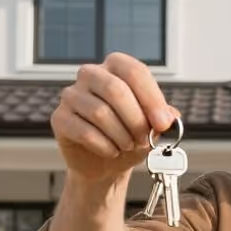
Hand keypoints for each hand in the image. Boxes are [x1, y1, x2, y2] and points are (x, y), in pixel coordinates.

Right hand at [51, 52, 179, 182]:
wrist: (104, 163)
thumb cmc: (129, 137)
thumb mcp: (152, 126)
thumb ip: (162, 117)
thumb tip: (171, 116)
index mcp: (115, 66)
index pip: (134, 71)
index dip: (151, 98)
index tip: (163, 123)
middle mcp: (90, 74)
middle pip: (115, 89)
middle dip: (135, 120)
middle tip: (144, 139)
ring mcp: (71, 95)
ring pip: (100, 113)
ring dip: (121, 136)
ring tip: (127, 146)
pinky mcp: (59, 118)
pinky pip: (85, 132)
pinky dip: (105, 147)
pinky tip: (111, 151)